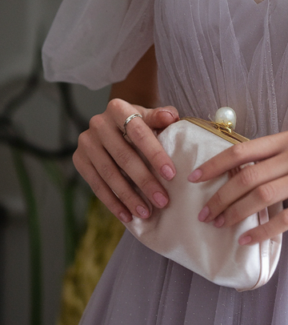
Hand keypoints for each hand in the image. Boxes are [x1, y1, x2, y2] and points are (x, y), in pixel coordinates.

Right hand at [73, 98, 179, 222]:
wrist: (115, 125)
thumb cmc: (139, 124)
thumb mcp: (150, 116)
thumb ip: (161, 116)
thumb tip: (171, 117)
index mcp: (118, 108)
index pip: (139, 133)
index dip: (155, 154)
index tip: (171, 175)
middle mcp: (98, 124)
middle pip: (124, 157)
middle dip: (145, 181)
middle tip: (162, 201)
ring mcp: (86, 142)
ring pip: (109, 174)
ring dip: (129, 197)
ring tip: (146, 212)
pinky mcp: (79, 160)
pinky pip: (96, 185)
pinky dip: (112, 202)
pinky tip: (126, 215)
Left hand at [187, 129, 287, 244]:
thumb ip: (275, 158)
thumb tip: (235, 173)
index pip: (243, 150)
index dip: (215, 165)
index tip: (194, 179)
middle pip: (248, 176)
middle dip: (220, 197)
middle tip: (204, 213)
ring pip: (263, 197)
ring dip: (236, 213)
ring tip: (220, 225)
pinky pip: (286, 219)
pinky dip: (262, 230)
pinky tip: (247, 239)